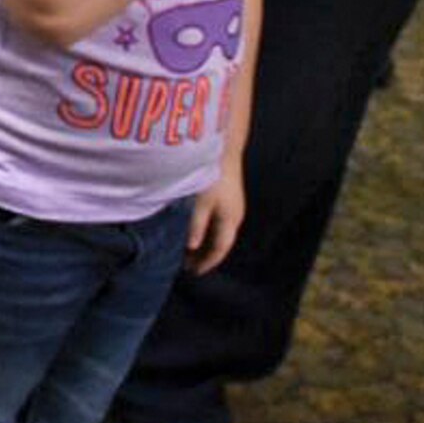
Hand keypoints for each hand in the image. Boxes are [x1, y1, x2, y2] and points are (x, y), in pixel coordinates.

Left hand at [185, 158, 244, 273]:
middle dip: (205, 256)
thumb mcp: (201, 203)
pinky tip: (196, 232)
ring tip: (189, 253)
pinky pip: (220, 224)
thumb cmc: (212, 176)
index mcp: (230, 220)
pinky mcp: (229, 199)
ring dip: (205, 244)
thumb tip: (191, 248)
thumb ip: (196, 225)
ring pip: (220, 234)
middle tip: (188, 266)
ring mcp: (234, 208)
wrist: (225, 151)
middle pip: (221, 243)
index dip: (208, 262)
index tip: (194, 272)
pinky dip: (208, 233)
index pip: (220, 249)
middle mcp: (235, 217)